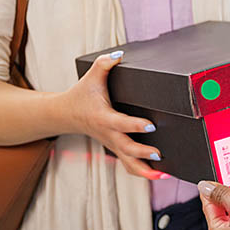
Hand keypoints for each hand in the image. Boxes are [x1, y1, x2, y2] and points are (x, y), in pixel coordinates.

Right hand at [59, 51, 163, 178]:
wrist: (66, 114)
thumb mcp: (91, 76)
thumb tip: (119, 54)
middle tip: (159, 153)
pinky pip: (128, 165)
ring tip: (163, 174)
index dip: (135, 126)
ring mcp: (112, 145)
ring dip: (145, 171)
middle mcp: (108, 134)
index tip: (152, 126)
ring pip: (128, 163)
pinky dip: (143, 172)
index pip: (121, 123)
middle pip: (126, 149)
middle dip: (142, 153)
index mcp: (103, 117)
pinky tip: (159, 174)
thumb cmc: (81, 95)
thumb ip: (105, 63)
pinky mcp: (115, 149)